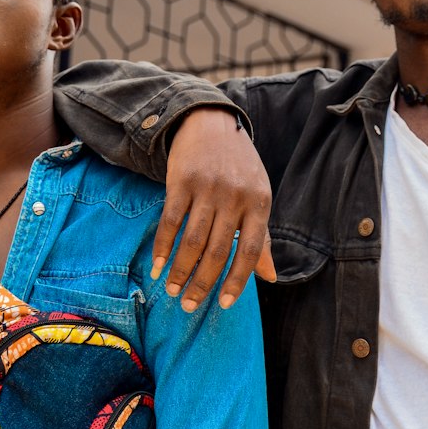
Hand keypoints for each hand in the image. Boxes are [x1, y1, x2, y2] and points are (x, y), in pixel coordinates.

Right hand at [153, 107, 274, 309]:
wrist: (211, 123)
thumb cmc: (239, 167)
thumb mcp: (258, 197)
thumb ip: (262, 238)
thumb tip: (271, 278)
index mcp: (258, 203)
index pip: (250, 250)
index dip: (238, 280)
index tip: (223, 305)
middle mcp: (235, 196)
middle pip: (217, 250)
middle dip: (202, 283)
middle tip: (188, 305)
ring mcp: (207, 188)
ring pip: (192, 240)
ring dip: (180, 270)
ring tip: (171, 290)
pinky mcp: (181, 181)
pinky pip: (170, 221)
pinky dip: (162, 247)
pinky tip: (156, 266)